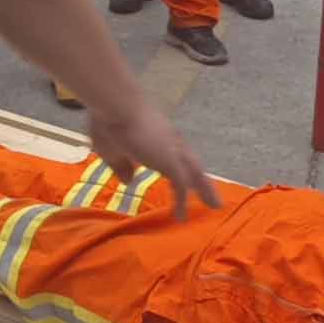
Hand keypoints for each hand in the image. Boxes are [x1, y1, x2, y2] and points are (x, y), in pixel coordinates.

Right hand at [88, 99, 219, 217]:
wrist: (115, 105)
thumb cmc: (109, 123)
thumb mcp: (111, 150)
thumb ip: (121, 166)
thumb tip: (129, 181)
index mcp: (157, 136)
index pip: (174, 153)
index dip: (180, 167)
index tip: (184, 181)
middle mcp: (170, 141)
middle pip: (192, 164)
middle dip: (202, 181)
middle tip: (213, 196)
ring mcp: (172, 149)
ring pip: (194, 173)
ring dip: (204, 189)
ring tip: (214, 205)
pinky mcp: (170, 160)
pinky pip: (180, 186)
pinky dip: (181, 202)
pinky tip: (180, 217)